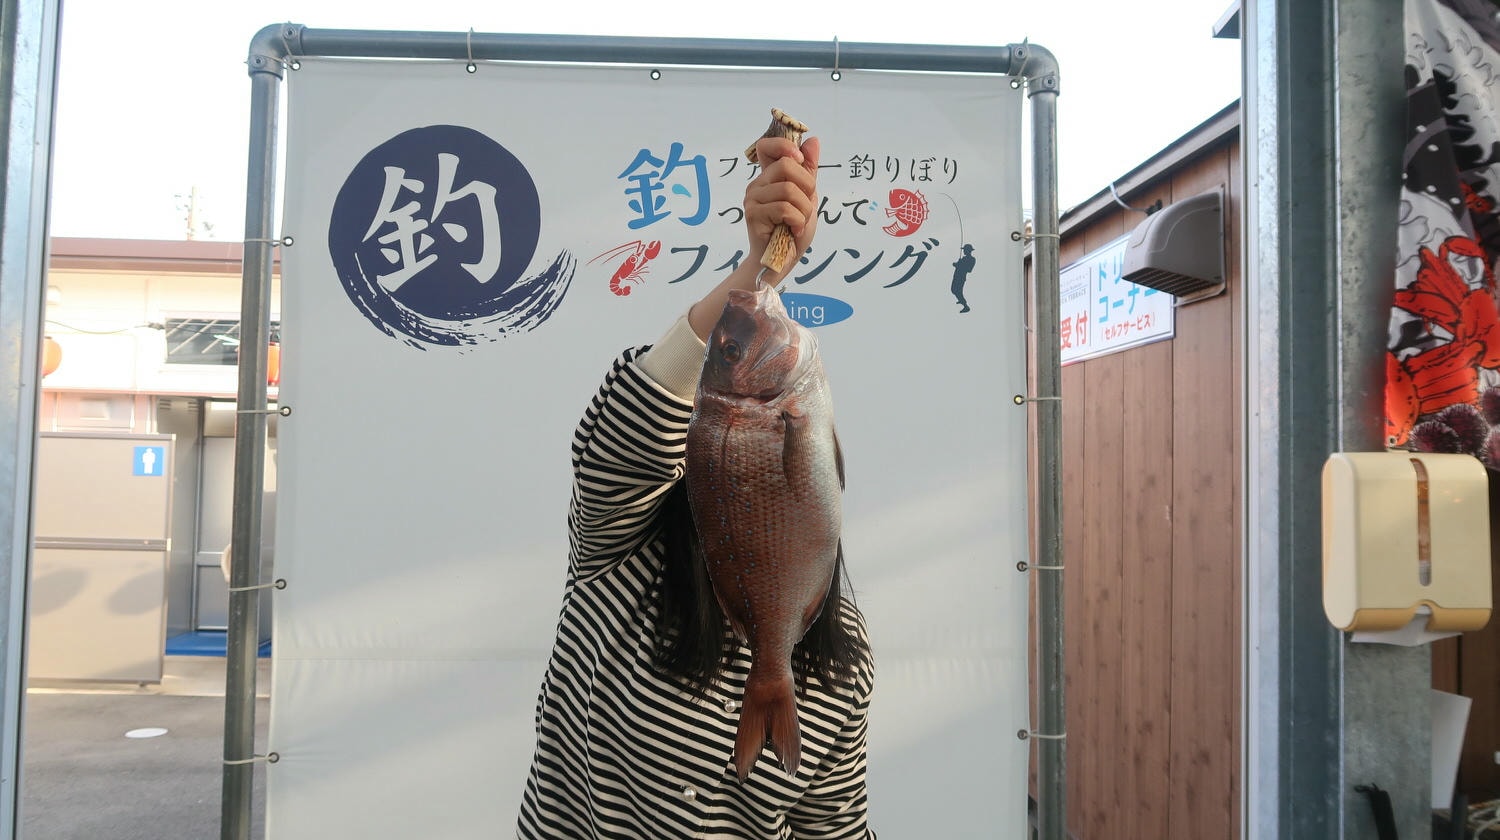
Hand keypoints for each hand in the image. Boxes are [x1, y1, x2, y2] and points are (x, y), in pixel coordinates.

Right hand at [743, 134, 820, 281]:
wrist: (782, 261)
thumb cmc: (793, 230)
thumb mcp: (808, 197)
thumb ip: (809, 171)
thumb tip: (813, 141)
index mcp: (769, 177)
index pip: (766, 146)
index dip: (783, 146)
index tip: (799, 159)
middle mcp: (758, 184)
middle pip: (787, 165)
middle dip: (807, 187)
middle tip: (805, 208)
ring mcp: (753, 198)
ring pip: (789, 189)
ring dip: (804, 210)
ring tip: (799, 223)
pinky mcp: (753, 214)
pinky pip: (785, 208)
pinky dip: (798, 221)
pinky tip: (793, 230)